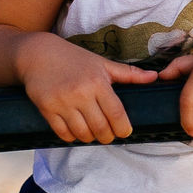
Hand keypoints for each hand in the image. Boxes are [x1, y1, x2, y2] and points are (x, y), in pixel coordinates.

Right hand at [18, 33, 157, 143]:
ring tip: (94, 133)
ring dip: (90, 138)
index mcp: (97, 82)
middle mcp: (80, 93)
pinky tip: (76, 131)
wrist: (39, 54)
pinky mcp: (46, 109)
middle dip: (108, 136)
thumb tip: (154, 77)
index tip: (126, 131)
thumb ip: (129, 73)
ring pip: (82, 133)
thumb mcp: (102, 63)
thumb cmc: (74, 59)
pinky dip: (72, 137)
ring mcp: (62, 103)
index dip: (123, 127)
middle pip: (100, 127)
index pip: (116, 113)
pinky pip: (63, 133)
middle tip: (109, 135)